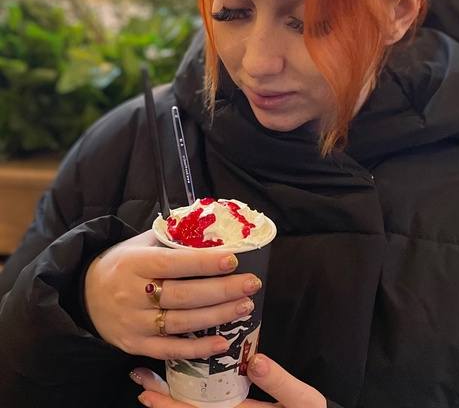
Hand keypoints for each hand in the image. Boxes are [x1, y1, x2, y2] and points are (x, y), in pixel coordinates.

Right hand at [84, 230, 262, 359]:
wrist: (85, 293)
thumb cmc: (122, 263)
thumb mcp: (140, 243)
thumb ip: (171, 239)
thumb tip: (211, 231)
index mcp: (135, 263)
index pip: (175, 263)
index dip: (205, 263)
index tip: (233, 260)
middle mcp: (133, 294)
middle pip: (183, 295)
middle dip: (222, 290)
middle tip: (251, 284)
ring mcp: (134, 323)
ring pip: (181, 322)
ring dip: (217, 316)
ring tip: (245, 307)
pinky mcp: (135, 345)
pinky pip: (169, 350)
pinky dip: (197, 348)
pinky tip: (222, 343)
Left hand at [132, 353, 326, 407]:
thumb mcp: (302, 402)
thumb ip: (281, 384)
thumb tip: (255, 361)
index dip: (172, 406)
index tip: (147, 393)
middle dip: (165, 401)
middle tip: (140, 384)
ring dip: (174, 398)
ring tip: (150, 385)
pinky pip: (212, 404)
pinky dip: (193, 396)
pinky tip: (183, 383)